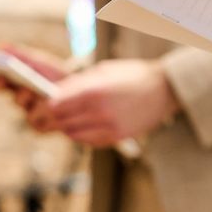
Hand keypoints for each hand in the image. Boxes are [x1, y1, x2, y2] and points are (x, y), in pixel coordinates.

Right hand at [0, 44, 70, 130]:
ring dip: (40, 108)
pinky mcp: (44, 127)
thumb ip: (23, 56)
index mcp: (17, 85)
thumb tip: (2, 47)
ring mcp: (33, 115)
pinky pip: (41, 126)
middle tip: (28, 87)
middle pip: (17, 100)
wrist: (81, 90)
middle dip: (23, 93)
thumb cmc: (57, 75)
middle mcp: (23, 101)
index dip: (0, 82)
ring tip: (47, 99)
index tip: (2, 79)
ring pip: (29, 115)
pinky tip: (57, 112)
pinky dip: (49, 119)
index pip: (1, 84)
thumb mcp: (42, 63)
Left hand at [46, 59, 178, 146]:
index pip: (54, 106)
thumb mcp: (103, 70)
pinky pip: (88, 141)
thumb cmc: (133, 75)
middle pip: (60, 122)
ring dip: (68, 126)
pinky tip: (88, 124)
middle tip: (55, 112)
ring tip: (74, 117)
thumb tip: (55, 93)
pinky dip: (82, 135)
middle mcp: (99, 111)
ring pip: (72, 134)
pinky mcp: (117, 137)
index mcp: (93, 91)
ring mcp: (109, 127)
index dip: (47, 105)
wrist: (164, 89)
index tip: (48, 102)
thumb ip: (77, 82)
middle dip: (54, 117)